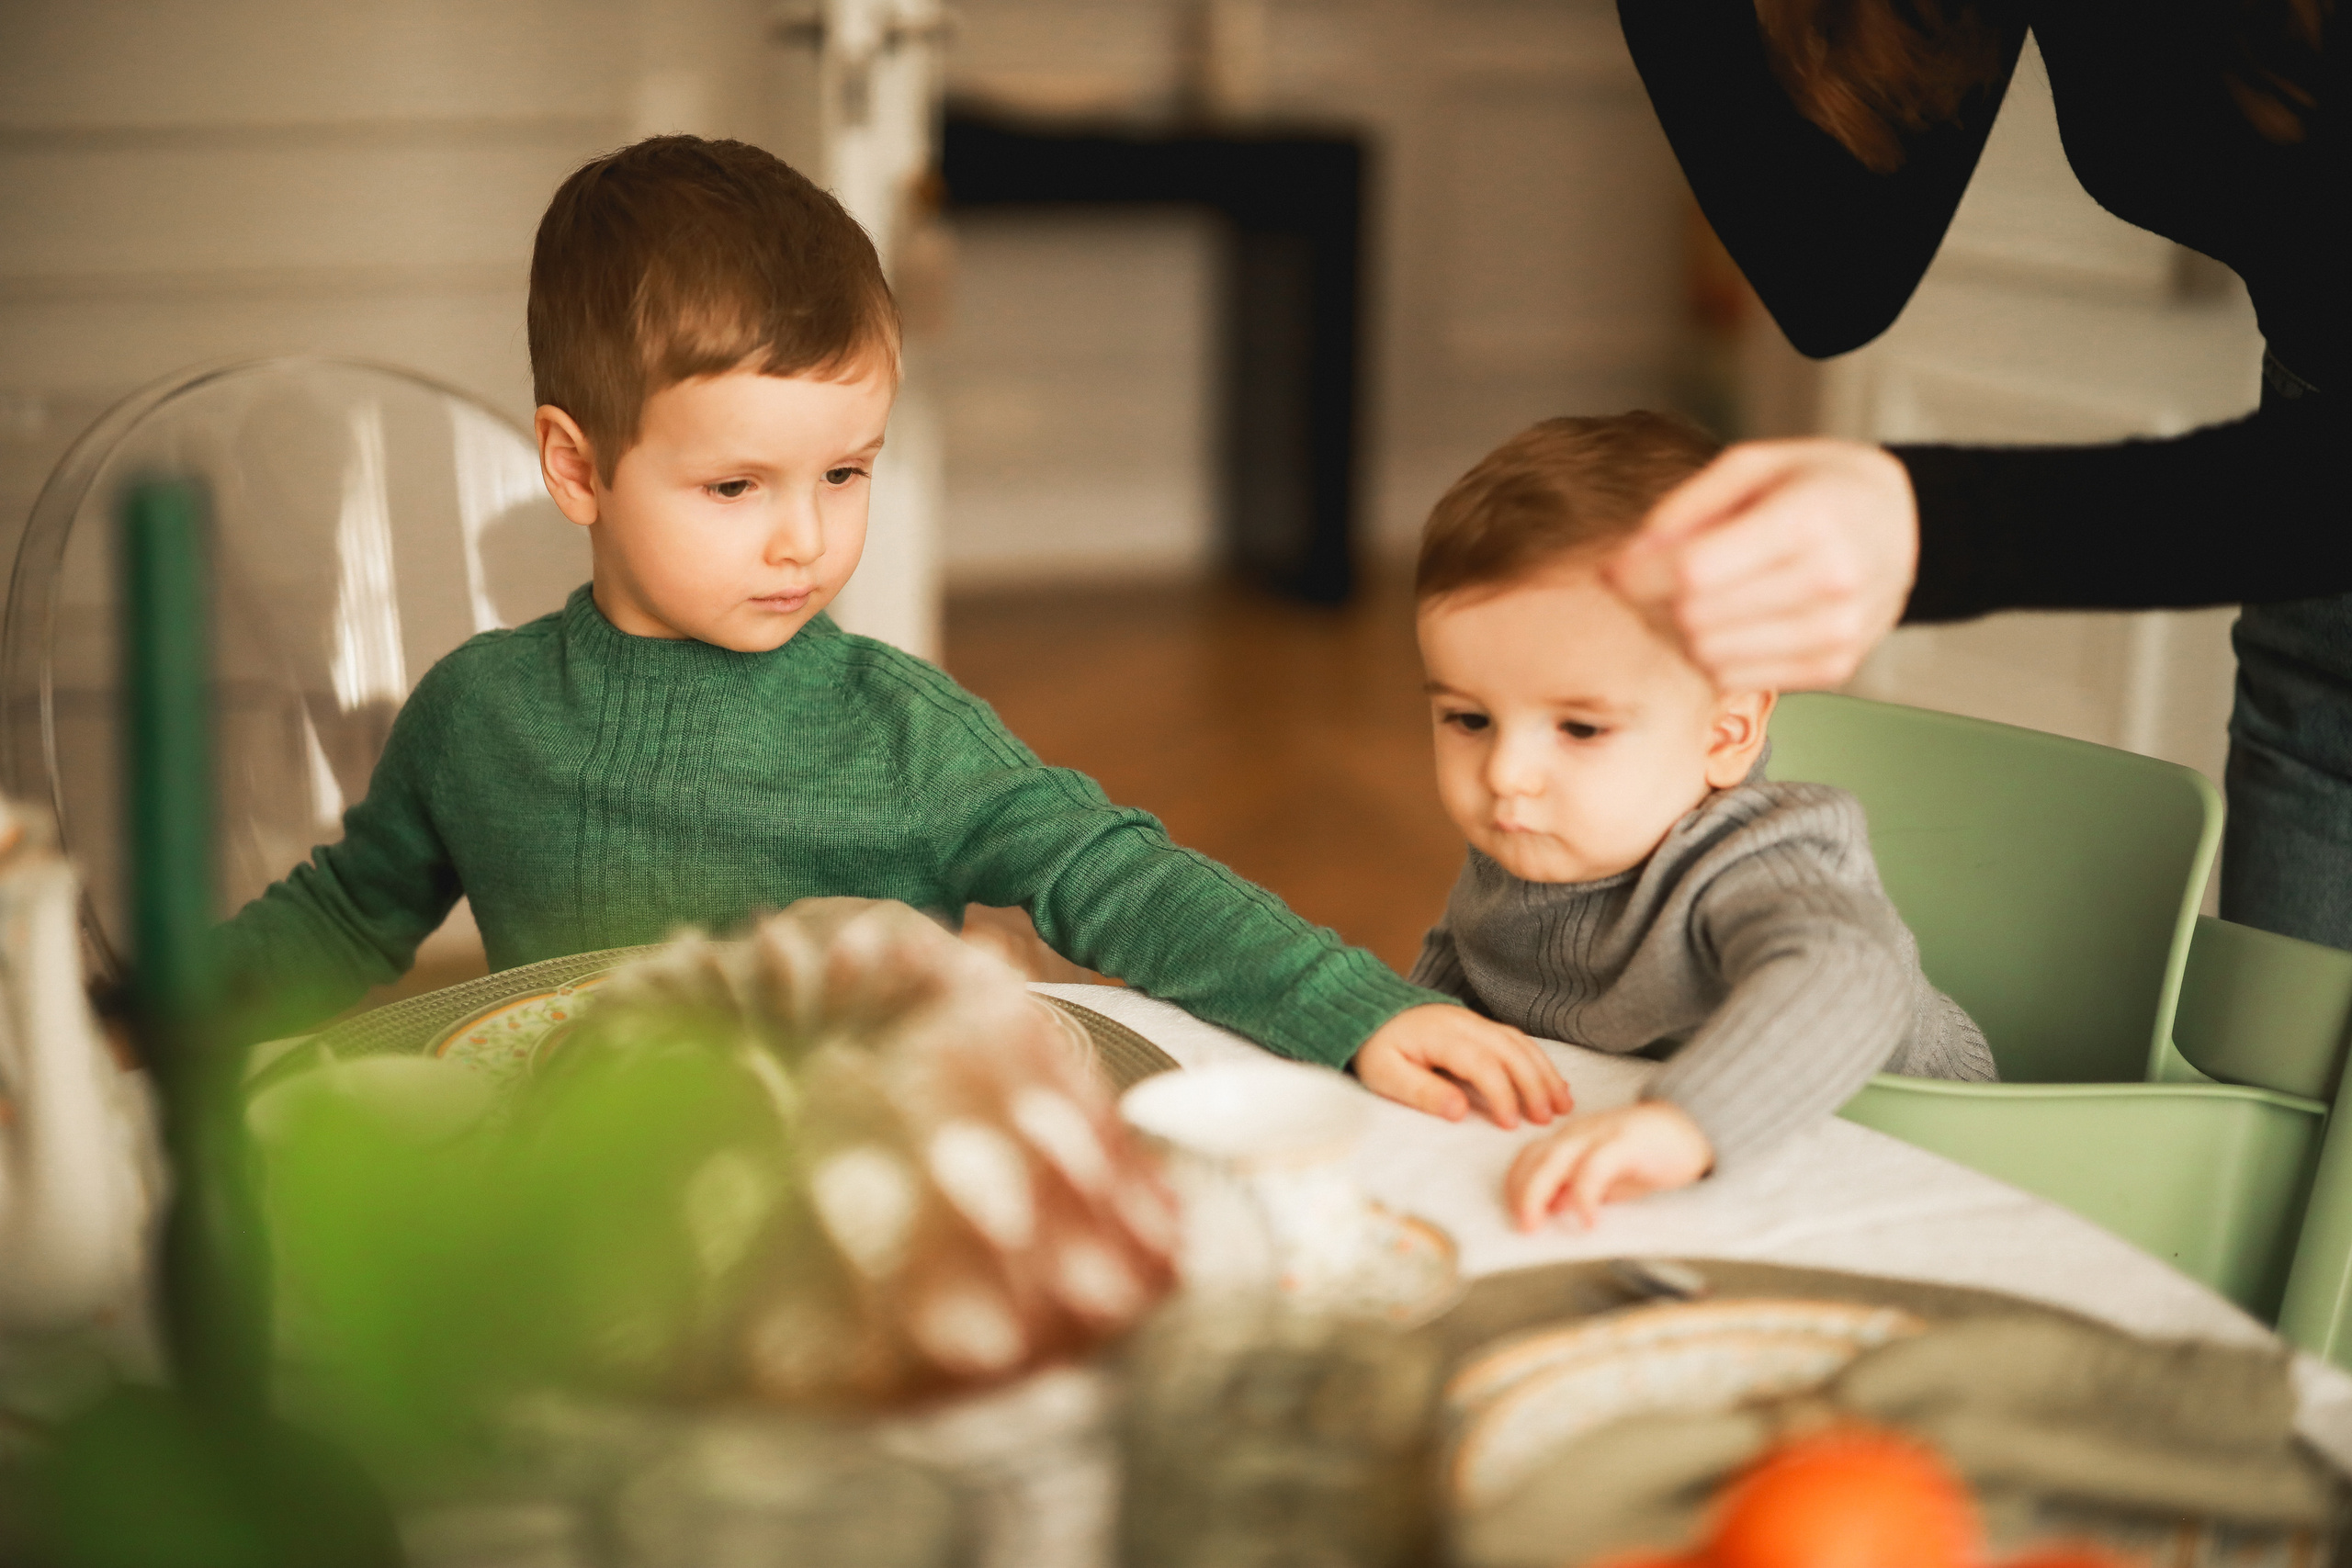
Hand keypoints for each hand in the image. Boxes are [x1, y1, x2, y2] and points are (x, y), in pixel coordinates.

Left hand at [1353, 1005, 1573, 1129]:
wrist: (1371, 1013)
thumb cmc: (1378, 1049)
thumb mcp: (1385, 1075)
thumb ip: (1421, 1092)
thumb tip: (1458, 1112)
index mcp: (1441, 1035)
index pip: (1482, 1063)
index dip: (1502, 1093)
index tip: (1511, 1123)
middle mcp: (1465, 1023)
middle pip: (1511, 1051)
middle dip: (1534, 1085)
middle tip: (1547, 1120)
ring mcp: (1476, 1021)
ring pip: (1521, 1044)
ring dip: (1545, 1073)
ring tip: (1563, 1105)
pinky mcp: (1482, 1026)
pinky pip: (1518, 1040)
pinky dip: (1540, 1061)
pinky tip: (1554, 1083)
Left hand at [1504, 1101, 1713, 1230]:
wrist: (1694, 1127)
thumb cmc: (1649, 1156)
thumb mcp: (1608, 1179)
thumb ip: (1578, 1189)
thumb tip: (1551, 1209)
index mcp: (1571, 1140)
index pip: (1529, 1158)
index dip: (1516, 1186)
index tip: (1515, 1216)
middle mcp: (1578, 1133)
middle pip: (1535, 1158)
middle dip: (1520, 1192)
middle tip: (1522, 1227)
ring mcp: (1600, 1134)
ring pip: (1555, 1159)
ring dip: (1538, 1193)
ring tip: (1537, 1224)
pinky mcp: (1625, 1141)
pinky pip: (1595, 1167)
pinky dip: (1583, 1195)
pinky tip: (1588, 1221)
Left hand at [1607, 439, 1917, 691]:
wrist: (1904, 521)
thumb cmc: (1817, 485)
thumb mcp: (1753, 465)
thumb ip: (1686, 508)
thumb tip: (1626, 562)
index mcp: (1810, 519)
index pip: (1695, 571)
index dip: (1638, 575)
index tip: (1614, 569)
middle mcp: (1831, 580)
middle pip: (1696, 617)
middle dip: (1655, 601)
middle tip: (1653, 579)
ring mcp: (1838, 631)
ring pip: (1710, 656)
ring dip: (1682, 632)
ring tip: (1697, 597)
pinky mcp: (1836, 666)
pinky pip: (1737, 678)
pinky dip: (1714, 655)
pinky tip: (1730, 622)